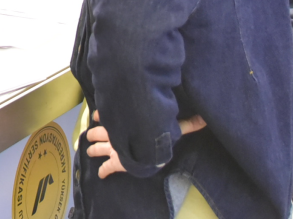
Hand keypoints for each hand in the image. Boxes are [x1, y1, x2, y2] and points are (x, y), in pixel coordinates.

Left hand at [85, 110, 206, 178]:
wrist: (148, 146)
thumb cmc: (156, 132)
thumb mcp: (174, 126)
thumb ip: (187, 124)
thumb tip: (204, 119)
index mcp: (125, 123)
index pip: (109, 117)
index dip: (102, 116)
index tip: (98, 116)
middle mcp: (116, 134)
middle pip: (100, 132)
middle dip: (94, 134)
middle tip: (90, 135)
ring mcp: (114, 148)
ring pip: (98, 147)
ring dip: (93, 148)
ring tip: (89, 149)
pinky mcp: (115, 162)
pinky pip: (106, 169)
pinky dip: (103, 171)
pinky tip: (101, 175)